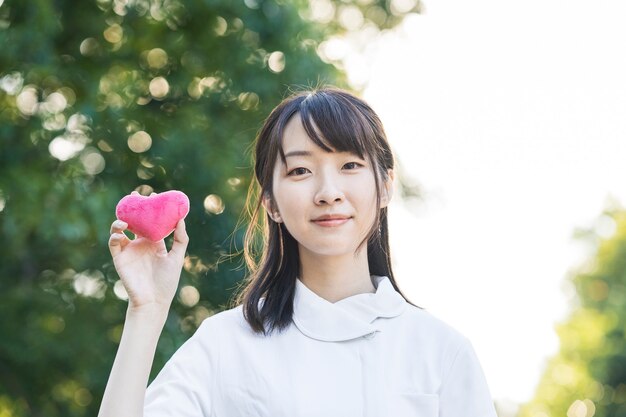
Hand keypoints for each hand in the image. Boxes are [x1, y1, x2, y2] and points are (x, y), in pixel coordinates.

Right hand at [108, 191, 188, 311]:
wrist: (154, 301)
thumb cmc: (167, 282)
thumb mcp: (177, 257)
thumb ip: (180, 239)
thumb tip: (181, 218)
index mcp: (154, 243)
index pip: (150, 221)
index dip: (150, 208)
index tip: (153, 195)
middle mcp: (140, 244)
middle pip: (134, 221)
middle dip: (133, 208)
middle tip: (135, 196)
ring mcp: (129, 250)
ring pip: (120, 230)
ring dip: (120, 221)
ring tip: (125, 220)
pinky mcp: (119, 258)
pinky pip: (114, 243)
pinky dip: (115, 235)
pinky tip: (120, 232)